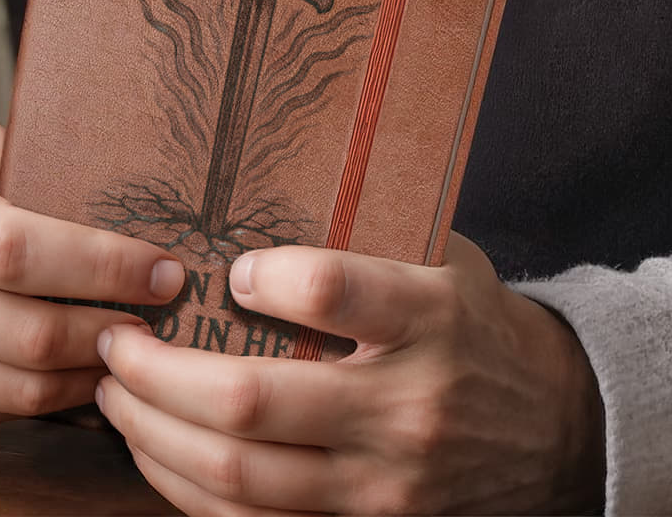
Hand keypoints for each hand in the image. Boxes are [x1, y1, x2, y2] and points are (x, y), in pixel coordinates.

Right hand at [0, 119, 185, 429]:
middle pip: (32, 330)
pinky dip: (61, 393)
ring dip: (97, 366)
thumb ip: (32, 161)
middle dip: (116, 323)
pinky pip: (7, 411)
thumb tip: (130, 191)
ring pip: (26, 386)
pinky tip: (94, 363)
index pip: (22, 252)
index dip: (103, 265)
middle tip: (169, 309)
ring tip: (143, 338)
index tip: (164, 267)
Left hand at [94, 235, 605, 514]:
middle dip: (158, 370)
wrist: (555, 431)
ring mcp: (382, 487)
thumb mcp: (445, 259)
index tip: (223, 266)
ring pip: (237, 477)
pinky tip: (156, 450)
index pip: (332, 292)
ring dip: (154, 434)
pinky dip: (187, 492)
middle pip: (252, 402)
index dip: (262, 278)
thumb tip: (259, 185)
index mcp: (428, 318)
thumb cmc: (475, 325)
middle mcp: (404, 408)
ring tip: (115, 392)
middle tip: (116, 337)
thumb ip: (368, 235)